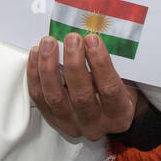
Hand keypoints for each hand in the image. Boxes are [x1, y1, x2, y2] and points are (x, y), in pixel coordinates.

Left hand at [26, 32, 146, 140]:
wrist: (107, 115)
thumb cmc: (118, 93)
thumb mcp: (125, 81)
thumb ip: (113, 64)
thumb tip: (94, 35)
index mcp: (119, 115)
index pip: (109, 90)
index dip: (100, 63)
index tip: (93, 39)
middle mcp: (95, 125)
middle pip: (81, 96)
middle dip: (74, 63)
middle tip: (71, 38)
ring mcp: (72, 125)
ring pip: (55, 97)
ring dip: (49, 67)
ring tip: (49, 43)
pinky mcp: (52, 120)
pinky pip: (39, 97)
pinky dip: (35, 74)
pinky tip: (36, 55)